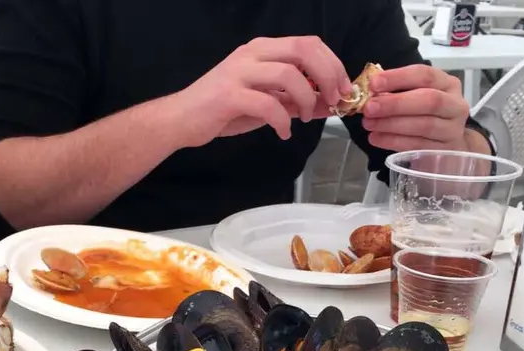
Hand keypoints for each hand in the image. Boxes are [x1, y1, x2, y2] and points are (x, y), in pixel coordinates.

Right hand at [172, 36, 352, 146]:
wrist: (181, 120)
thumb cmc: (221, 110)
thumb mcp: (263, 101)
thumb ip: (292, 99)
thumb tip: (325, 103)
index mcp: (262, 49)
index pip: (308, 43)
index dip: (332, 64)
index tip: (342, 88)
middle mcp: (252, 54)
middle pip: (303, 51)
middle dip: (328, 76)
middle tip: (333, 100)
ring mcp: (239, 73)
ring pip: (289, 74)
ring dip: (307, 98)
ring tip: (306, 118)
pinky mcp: (229, 96)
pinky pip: (267, 105)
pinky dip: (282, 121)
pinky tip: (283, 133)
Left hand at [361, 65, 469, 151]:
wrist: (446, 144)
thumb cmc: (426, 115)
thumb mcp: (416, 96)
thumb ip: (397, 91)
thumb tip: (371, 91)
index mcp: (448, 84)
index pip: (425, 75)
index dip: (398, 78)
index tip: (374, 83)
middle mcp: (455, 105)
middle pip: (429, 101)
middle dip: (396, 104)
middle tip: (369, 107)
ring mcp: (452, 130)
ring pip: (424, 125)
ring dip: (392, 124)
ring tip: (369, 123)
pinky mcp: (443, 151)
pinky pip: (417, 145)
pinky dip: (393, 141)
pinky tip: (376, 138)